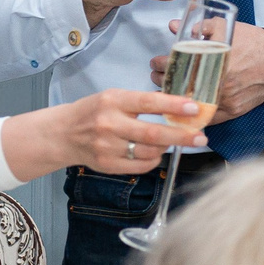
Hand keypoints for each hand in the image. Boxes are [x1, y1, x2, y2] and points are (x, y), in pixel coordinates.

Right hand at [0, 88, 205, 181]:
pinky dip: (153, 161)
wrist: (63, 134)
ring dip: (166, 148)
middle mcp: (109, 124)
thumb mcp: (114, 98)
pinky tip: (155, 154)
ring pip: (148, 152)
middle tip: (200, 137)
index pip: (148, 102)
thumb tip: (178, 107)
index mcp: (113, 100)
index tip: (194, 108)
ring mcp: (107, 147)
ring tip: (173, 142)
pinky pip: (140, 166)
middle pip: (152, 134)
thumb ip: (141, 103)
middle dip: (180, 136)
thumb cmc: (94, 112)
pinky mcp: (107, 165)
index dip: (173, 105)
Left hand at [148, 23, 263, 119]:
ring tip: (168, 88)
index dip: (161, 64)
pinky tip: (184, 106)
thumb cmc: (254, 43)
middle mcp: (220, 83)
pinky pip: (209, 117)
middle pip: (180, 87)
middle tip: (157, 75)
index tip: (156, 62)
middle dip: (164, 80)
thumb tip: (174, 26)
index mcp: (216, 60)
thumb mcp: (227, 27)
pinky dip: (194, 113)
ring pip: (192, 104)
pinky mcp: (233, 111)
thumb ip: (200, 26)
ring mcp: (227, 99)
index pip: (178, 66)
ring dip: (176, 97)